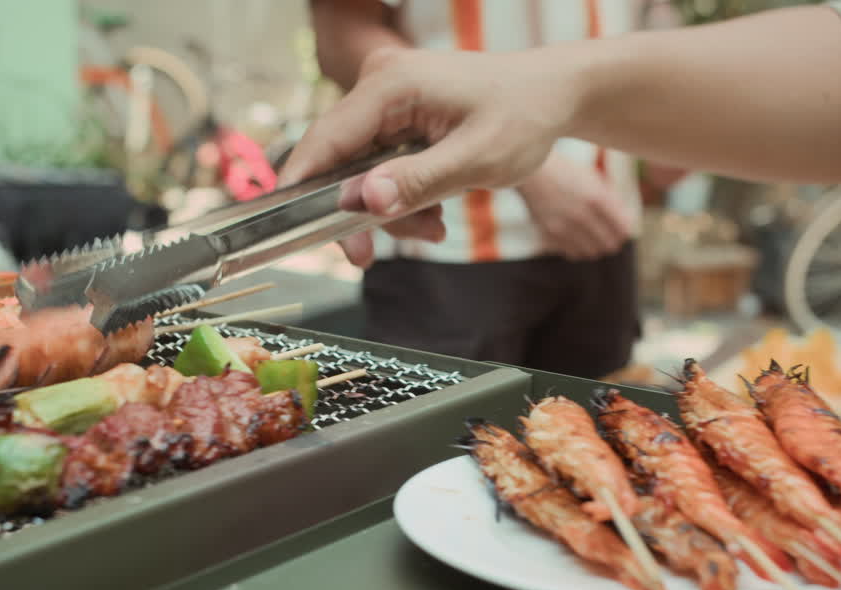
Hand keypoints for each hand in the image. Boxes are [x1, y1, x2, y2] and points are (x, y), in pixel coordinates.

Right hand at [278, 46, 568, 263]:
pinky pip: (377, 165)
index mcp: (393, 84)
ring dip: (388, 209)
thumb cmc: (523, 116)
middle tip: (369, 255)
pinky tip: (432, 210)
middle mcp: (379, 84)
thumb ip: (419, 181)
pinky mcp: (394, 115)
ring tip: (433, 225)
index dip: (302, 186)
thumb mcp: (477, 159)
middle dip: (360, 211)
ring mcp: (385, 98)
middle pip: (337, 161)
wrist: (550, 96)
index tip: (290, 228)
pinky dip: (400, 194)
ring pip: (358, 170)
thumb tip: (367, 200)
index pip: (326, 138)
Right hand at [517, 151, 633, 260]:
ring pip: (592, 252)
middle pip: (609, 244)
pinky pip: (573, 253)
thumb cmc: (566, 171)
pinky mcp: (550, 234)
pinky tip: (577, 238)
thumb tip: (625, 222)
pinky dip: (578, 248)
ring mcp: (564, 226)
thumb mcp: (594, 179)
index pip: (623, 229)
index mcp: (597, 197)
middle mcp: (581, 214)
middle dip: (613, 240)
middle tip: (611, 235)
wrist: (532, 171)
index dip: (626, 230)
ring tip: (594, 238)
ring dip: (596, 247)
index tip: (624, 227)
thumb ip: (611, 200)